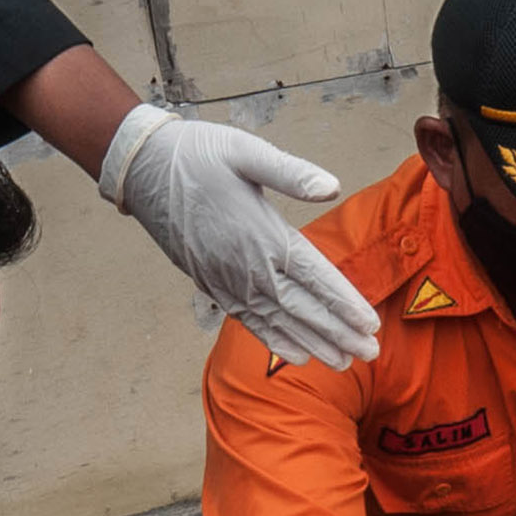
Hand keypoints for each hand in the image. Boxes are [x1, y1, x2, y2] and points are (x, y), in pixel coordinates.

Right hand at [101, 105, 382, 369]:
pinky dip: (274, 339)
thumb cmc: (199, 155)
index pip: (314, 278)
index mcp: (264, 235)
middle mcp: (247, 266)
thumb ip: (291, 172)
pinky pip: (248, 320)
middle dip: (338, 332)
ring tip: (343, 363)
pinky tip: (295, 355)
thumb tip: (332, 186)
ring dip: (312, 343)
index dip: (343, 303)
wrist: (144, 169)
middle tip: (370, 354)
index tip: (371, 325)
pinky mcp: (211, 284)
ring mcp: (227, 280)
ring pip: (277, 322)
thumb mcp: (246, 152)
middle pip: (302, 308)